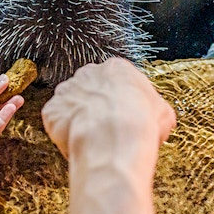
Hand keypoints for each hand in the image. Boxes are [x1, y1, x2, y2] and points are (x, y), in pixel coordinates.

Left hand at [41, 58, 175, 160]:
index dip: (119, 103)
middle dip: (96, 108)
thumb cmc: (141, 124)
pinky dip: (64, 134)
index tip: (122, 118)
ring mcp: (66, 90)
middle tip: (106, 131)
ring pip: (71, 105)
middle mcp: (88, 73)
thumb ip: (154, 108)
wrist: (114, 138)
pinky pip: (57, 122)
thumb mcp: (163, 113)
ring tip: (92, 142)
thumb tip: (156, 117)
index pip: (115, 81)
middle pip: (90, 90)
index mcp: (116, 68)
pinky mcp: (51, 110)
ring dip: (78, 120)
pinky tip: (78, 145)